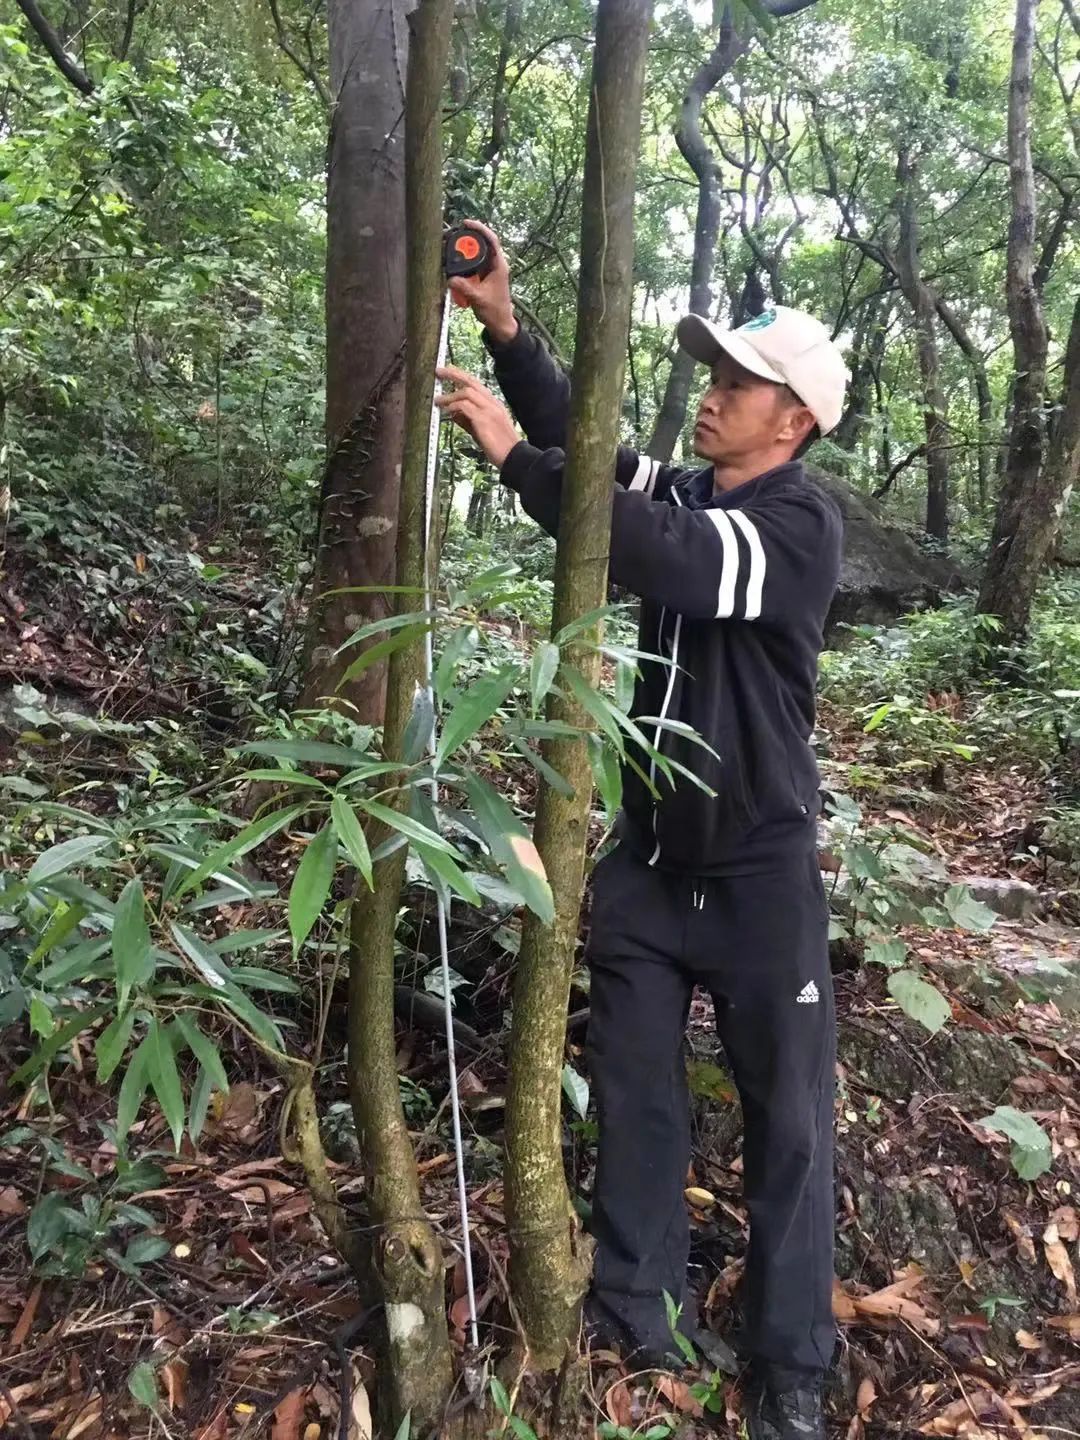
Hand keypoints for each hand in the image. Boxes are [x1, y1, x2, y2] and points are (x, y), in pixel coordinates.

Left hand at [435, 365, 519, 468]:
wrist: (515, 457)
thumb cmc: (500, 447)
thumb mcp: (481, 430)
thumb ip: (467, 421)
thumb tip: (452, 413)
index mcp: (494, 404)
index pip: (476, 385)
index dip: (461, 376)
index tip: (449, 371)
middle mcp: (493, 403)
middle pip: (471, 381)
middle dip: (453, 374)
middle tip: (439, 371)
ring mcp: (489, 410)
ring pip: (466, 392)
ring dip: (450, 396)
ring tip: (438, 400)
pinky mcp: (484, 419)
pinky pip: (465, 406)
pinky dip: (453, 406)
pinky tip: (447, 411)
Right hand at [447, 219, 517, 343]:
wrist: (500, 323)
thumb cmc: (494, 311)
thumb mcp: (478, 299)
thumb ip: (465, 289)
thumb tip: (450, 279)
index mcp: (499, 265)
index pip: (492, 240)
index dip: (480, 228)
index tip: (467, 223)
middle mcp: (496, 264)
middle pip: (483, 242)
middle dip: (469, 236)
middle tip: (454, 234)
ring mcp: (490, 269)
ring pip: (478, 252)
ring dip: (467, 248)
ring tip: (453, 244)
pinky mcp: (485, 275)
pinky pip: (475, 262)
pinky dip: (466, 259)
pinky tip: (456, 260)